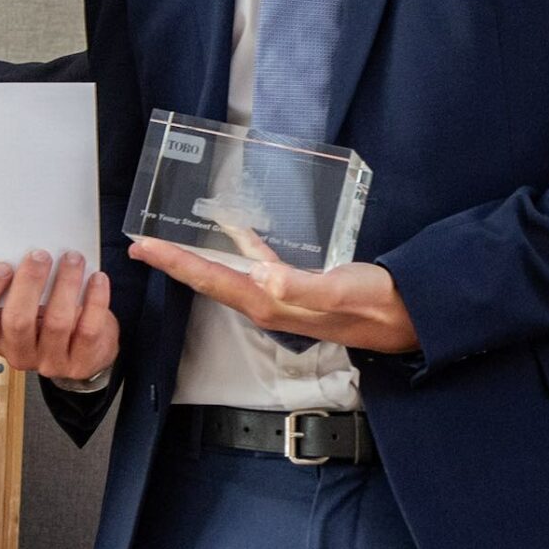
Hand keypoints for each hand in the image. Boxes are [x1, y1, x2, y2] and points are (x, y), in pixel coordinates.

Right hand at [0, 248, 116, 382]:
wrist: (85, 351)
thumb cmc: (49, 319)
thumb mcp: (25, 305)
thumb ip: (17, 285)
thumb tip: (25, 250)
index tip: (4, 266)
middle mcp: (17, 352)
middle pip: (16, 321)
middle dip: (29, 282)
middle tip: (41, 256)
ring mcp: (49, 362)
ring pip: (57, 322)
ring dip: (66, 284)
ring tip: (73, 259)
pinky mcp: (80, 363)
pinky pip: (88, 330)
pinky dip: (95, 300)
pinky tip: (97, 279)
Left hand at [128, 233, 419, 352]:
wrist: (406, 316)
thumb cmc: (377, 303)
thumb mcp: (341, 289)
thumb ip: (303, 286)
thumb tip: (262, 275)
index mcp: (271, 303)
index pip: (211, 281)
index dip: (175, 264)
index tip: (144, 248)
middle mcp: (268, 303)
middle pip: (209, 281)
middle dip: (174, 263)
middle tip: (142, 245)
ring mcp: (281, 296)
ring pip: (227, 275)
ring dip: (199, 258)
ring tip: (173, 241)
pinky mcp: (298, 285)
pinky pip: (258, 264)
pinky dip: (243, 247)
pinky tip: (238, 232)